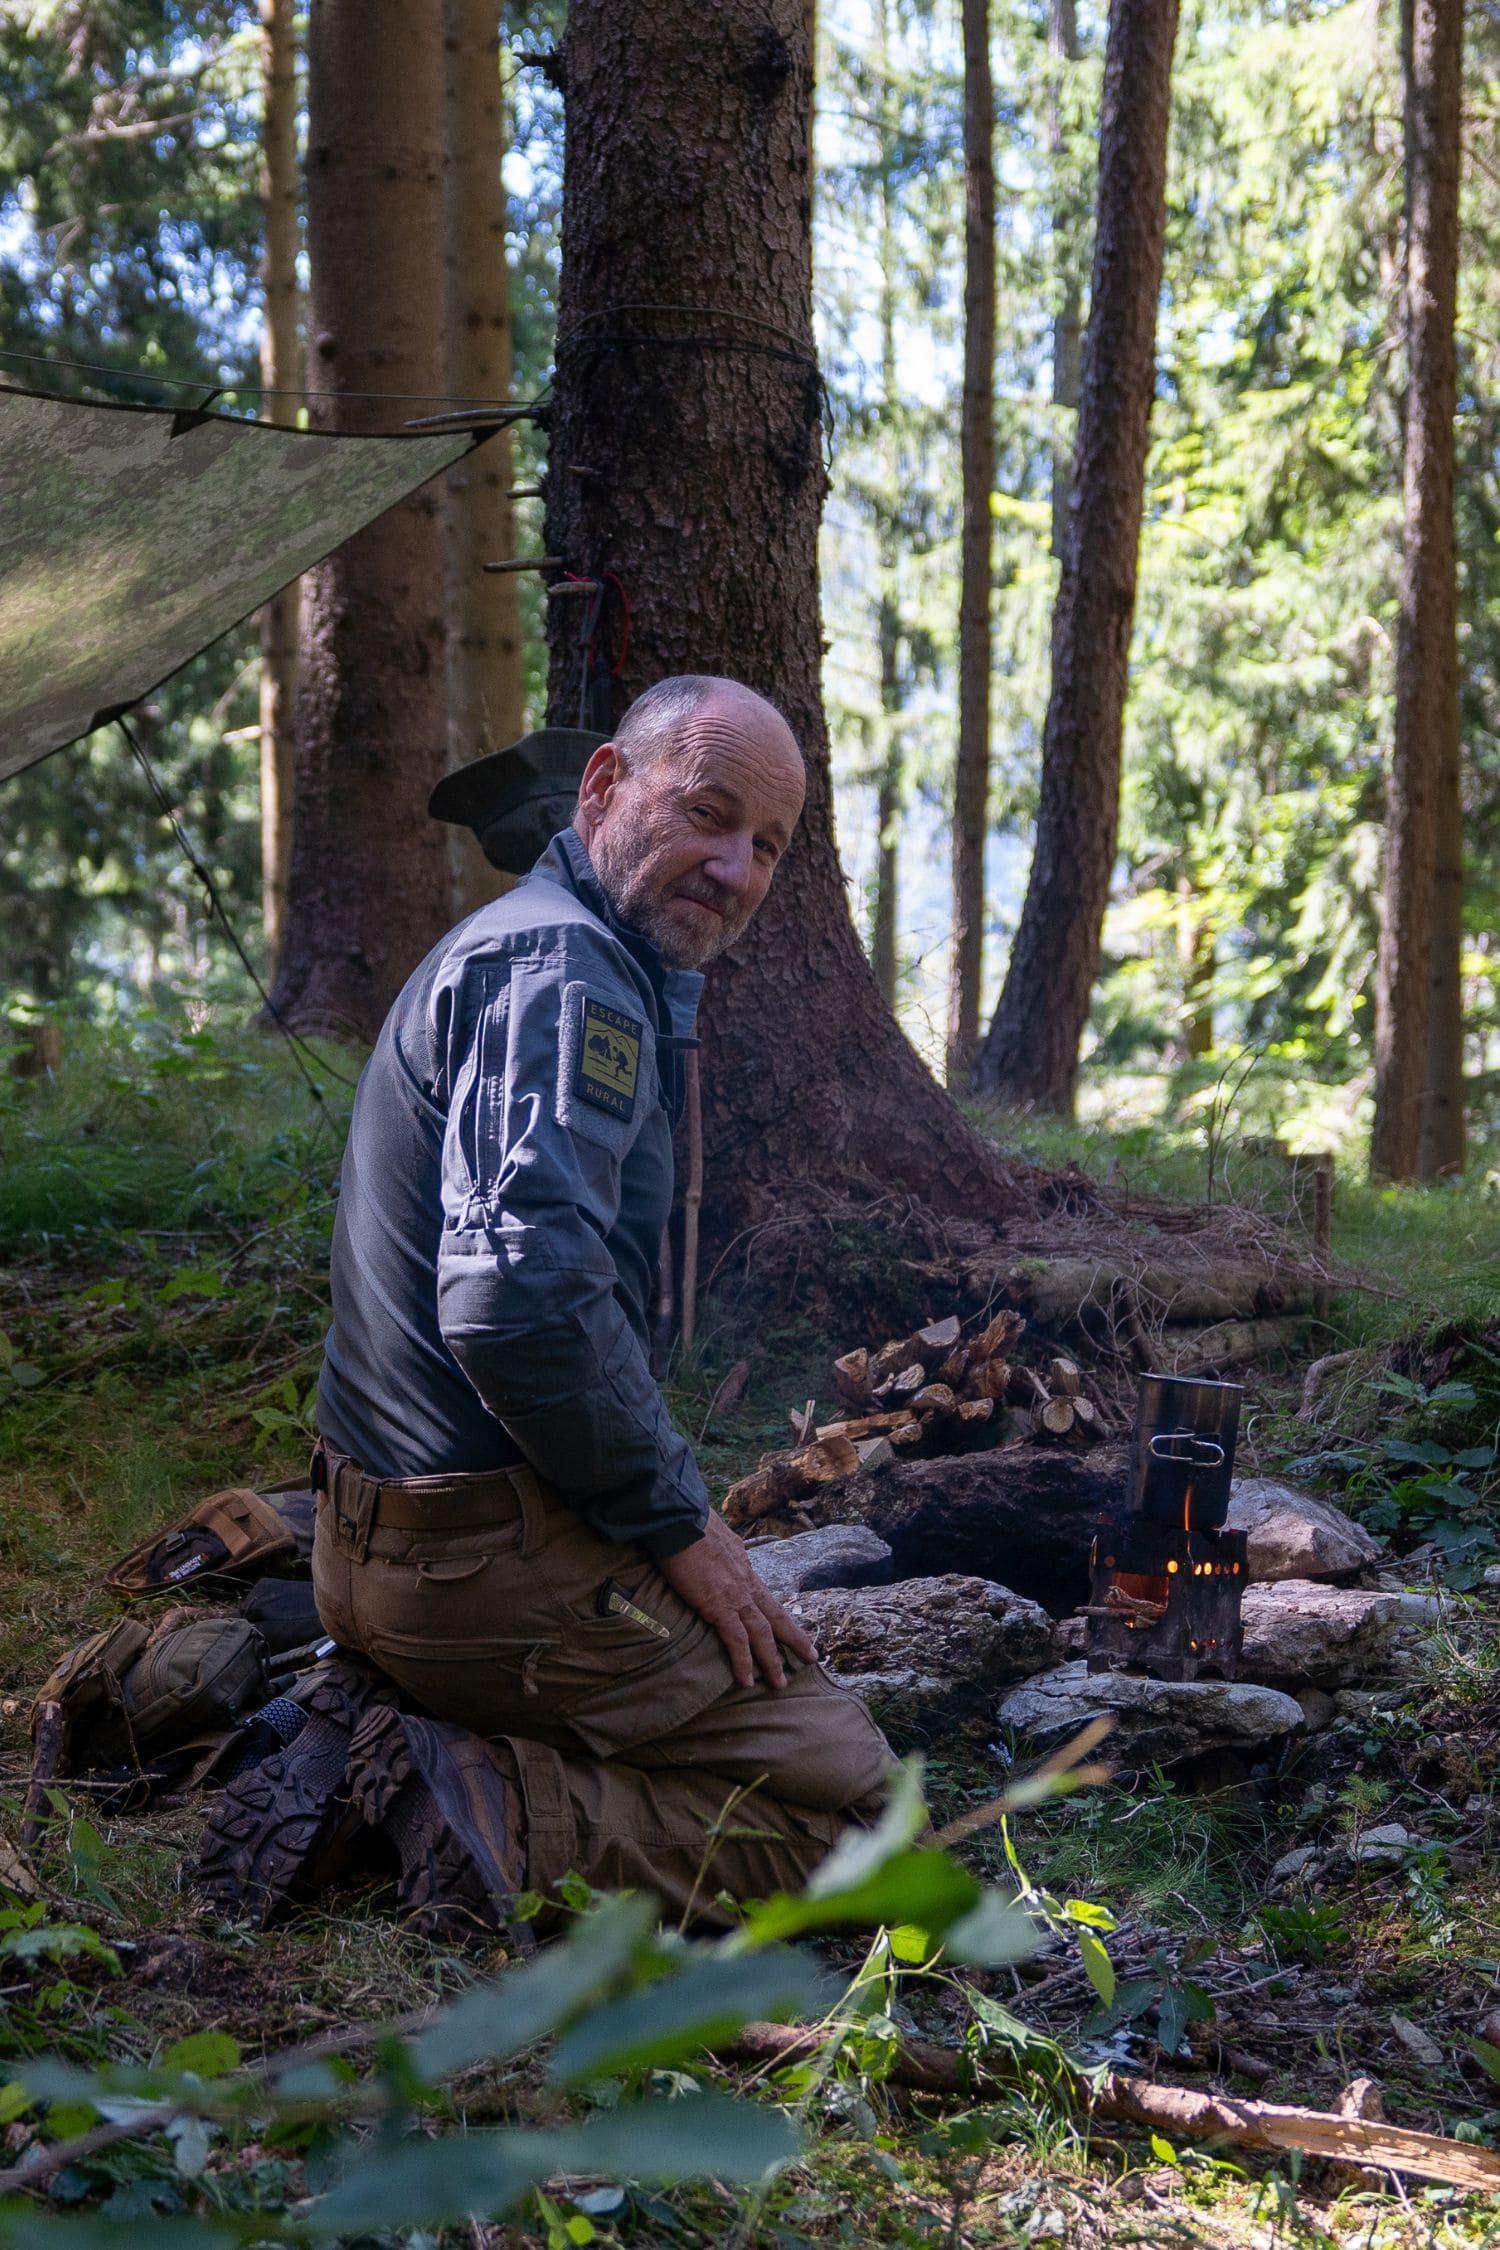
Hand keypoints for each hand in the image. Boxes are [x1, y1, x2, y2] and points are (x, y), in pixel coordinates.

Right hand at [658, 1511, 817, 1690]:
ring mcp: (736, 1596)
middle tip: (811, 1658)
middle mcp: (747, 1583)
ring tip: (779, 1684)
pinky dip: (743, 1662)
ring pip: (762, 1634)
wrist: (680, 1521)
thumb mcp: (717, 1538)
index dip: (783, 1617)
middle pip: (777, 1617)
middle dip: (795, 1640)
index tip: (794, 1630)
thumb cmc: (691, 1525)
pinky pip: (736, 1640)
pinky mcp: (719, 1606)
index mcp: (745, 1569)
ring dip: (772, 1660)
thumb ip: (724, 1552)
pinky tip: (746, 1680)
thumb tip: (724, 1554)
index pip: (769, 1599)